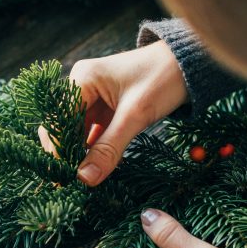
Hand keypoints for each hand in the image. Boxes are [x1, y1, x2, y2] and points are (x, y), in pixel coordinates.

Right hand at [38, 40, 187, 185]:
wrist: (188, 65)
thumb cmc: (163, 78)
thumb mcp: (136, 115)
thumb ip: (109, 147)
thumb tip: (85, 178)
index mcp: (83, 79)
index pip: (58, 120)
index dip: (58, 150)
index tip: (62, 178)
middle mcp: (82, 85)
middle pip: (62, 126)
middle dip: (67, 153)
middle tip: (72, 183)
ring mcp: (93, 97)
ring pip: (77, 131)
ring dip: (81, 153)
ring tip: (85, 180)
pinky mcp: (105, 107)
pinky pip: (92, 132)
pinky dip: (95, 149)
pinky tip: (101, 167)